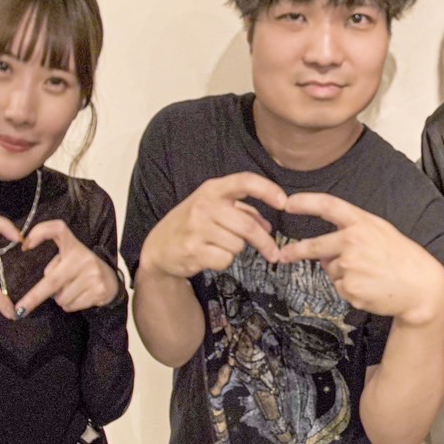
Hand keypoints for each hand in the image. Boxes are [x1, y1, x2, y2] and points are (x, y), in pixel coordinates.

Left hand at [11, 220, 119, 317]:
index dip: (41, 232)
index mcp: (74, 246)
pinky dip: (69, 305)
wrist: (112, 282)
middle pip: (52, 280)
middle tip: (20, 308)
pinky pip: (71, 305)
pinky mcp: (98, 291)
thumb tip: (41, 277)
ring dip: (59, 298)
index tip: (25, 246)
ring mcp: (93, 275)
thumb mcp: (71, 258)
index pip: (58, 229)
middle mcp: (84, 258)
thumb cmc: (82, 269)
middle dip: (33, 297)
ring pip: (61, 297)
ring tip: (70, 290)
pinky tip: (79, 296)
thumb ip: (55, 262)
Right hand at [139, 173, 286, 278]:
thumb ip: (242, 212)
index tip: (284, 202)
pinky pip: (226, 259)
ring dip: (236, 250)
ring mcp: (196, 227)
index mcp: (212, 189)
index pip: (244, 181)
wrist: (159, 247)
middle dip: (265, 242)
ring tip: (219, 245)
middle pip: (248, 225)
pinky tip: (209, 256)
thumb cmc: (193, 224)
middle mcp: (204, 205)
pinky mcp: (193, 250)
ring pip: (238, 245)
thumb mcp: (214, 209)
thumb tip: (268, 226)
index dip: (267, 189)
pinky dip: (224, 262)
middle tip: (274, 253)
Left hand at [277, 193, 443, 325]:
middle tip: (283, 255)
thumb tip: (323, 252)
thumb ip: (352, 233)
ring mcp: (350, 266)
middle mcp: (353, 242)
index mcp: (362, 223)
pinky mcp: (350, 289)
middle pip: (314, 246)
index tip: (288, 203)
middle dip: (295, 252)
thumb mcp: (381, 232)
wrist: (421, 287)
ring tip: (369, 274)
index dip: (305, 202)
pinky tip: (369, 287)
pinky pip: (339, 288)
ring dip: (342, 273)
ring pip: (330, 270)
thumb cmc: (402, 258)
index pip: (328, 206)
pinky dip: (350, 289)